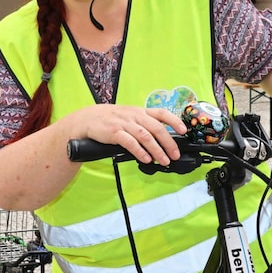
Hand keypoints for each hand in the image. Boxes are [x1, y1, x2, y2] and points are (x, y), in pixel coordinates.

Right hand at [67, 105, 187, 165]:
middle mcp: (134, 116)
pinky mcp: (114, 133)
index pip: (162, 113)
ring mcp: (124, 124)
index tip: (184, 131)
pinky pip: (130, 142)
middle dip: (169, 143)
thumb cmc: (110, 120)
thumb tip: (162, 139)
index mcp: (140, 111)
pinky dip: (140, 151)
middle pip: (157, 128)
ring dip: (157, 150)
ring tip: (164, 161)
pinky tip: (146, 159)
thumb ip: (144, 125)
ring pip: (146, 137)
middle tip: (175, 155)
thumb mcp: (129, 117)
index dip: (174, 121)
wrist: (87, 119)